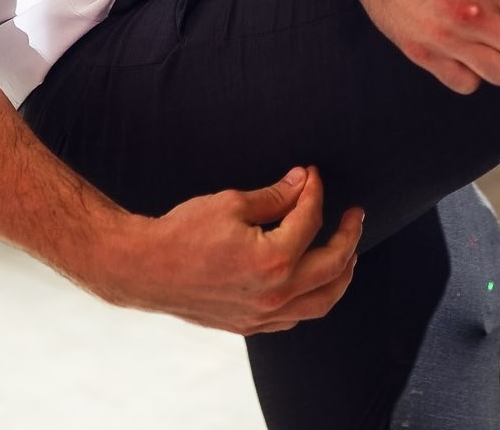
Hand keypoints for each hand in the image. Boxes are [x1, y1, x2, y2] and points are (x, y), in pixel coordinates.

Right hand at [95, 167, 362, 334]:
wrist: (143, 269)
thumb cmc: (182, 233)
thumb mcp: (231, 203)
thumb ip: (275, 195)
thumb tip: (302, 181)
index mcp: (273, 260)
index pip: (311, 220)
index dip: (316, 191)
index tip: (312, 175)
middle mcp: (274, 294)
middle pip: (333, 265)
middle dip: (349, 235)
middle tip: (356, 215)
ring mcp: (263, 315)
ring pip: (323, 302)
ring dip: (342, 275)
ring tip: (349, 252)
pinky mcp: (249, 325)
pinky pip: (297, 318)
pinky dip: (314, 298)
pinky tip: (315, 281)